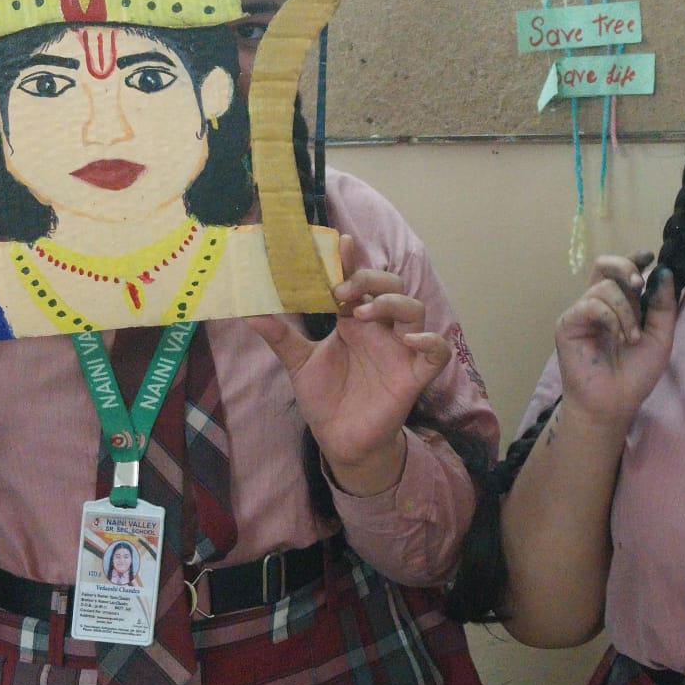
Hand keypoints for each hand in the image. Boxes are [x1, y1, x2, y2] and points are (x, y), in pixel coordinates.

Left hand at [244, 235, 450, 495]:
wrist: (339, 440)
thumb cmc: (325, 398)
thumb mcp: (298, 363)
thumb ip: (280, 336)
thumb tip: (247, 312)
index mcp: (354, 321)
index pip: (358, 281)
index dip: (353, 261)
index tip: (341, 244)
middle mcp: (380, 330)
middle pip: (392, 286)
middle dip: (373, 279)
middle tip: (345, 290)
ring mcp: (400, 351)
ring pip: (415, 310)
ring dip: (394, 304)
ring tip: (365, 313)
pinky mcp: (414, 376)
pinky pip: (437, 352)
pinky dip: (430, 342)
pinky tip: (410, 341)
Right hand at [554, 252, 677, 427]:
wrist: (614, 403)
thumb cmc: (636, 374)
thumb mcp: (660, 336)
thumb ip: (663, 305)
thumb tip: (662, 271)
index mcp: (620, 304)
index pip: (621, 270)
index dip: (633, 259)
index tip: (650, 257)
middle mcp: (599, 303)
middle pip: (604, 264)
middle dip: (625, 267)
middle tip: (639, 285)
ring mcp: (582, 312)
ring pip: (604, 287)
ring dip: (626, 311)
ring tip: (631, 338)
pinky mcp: (568, 323)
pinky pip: (591, 304)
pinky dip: (611, 318)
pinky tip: (618, 338)